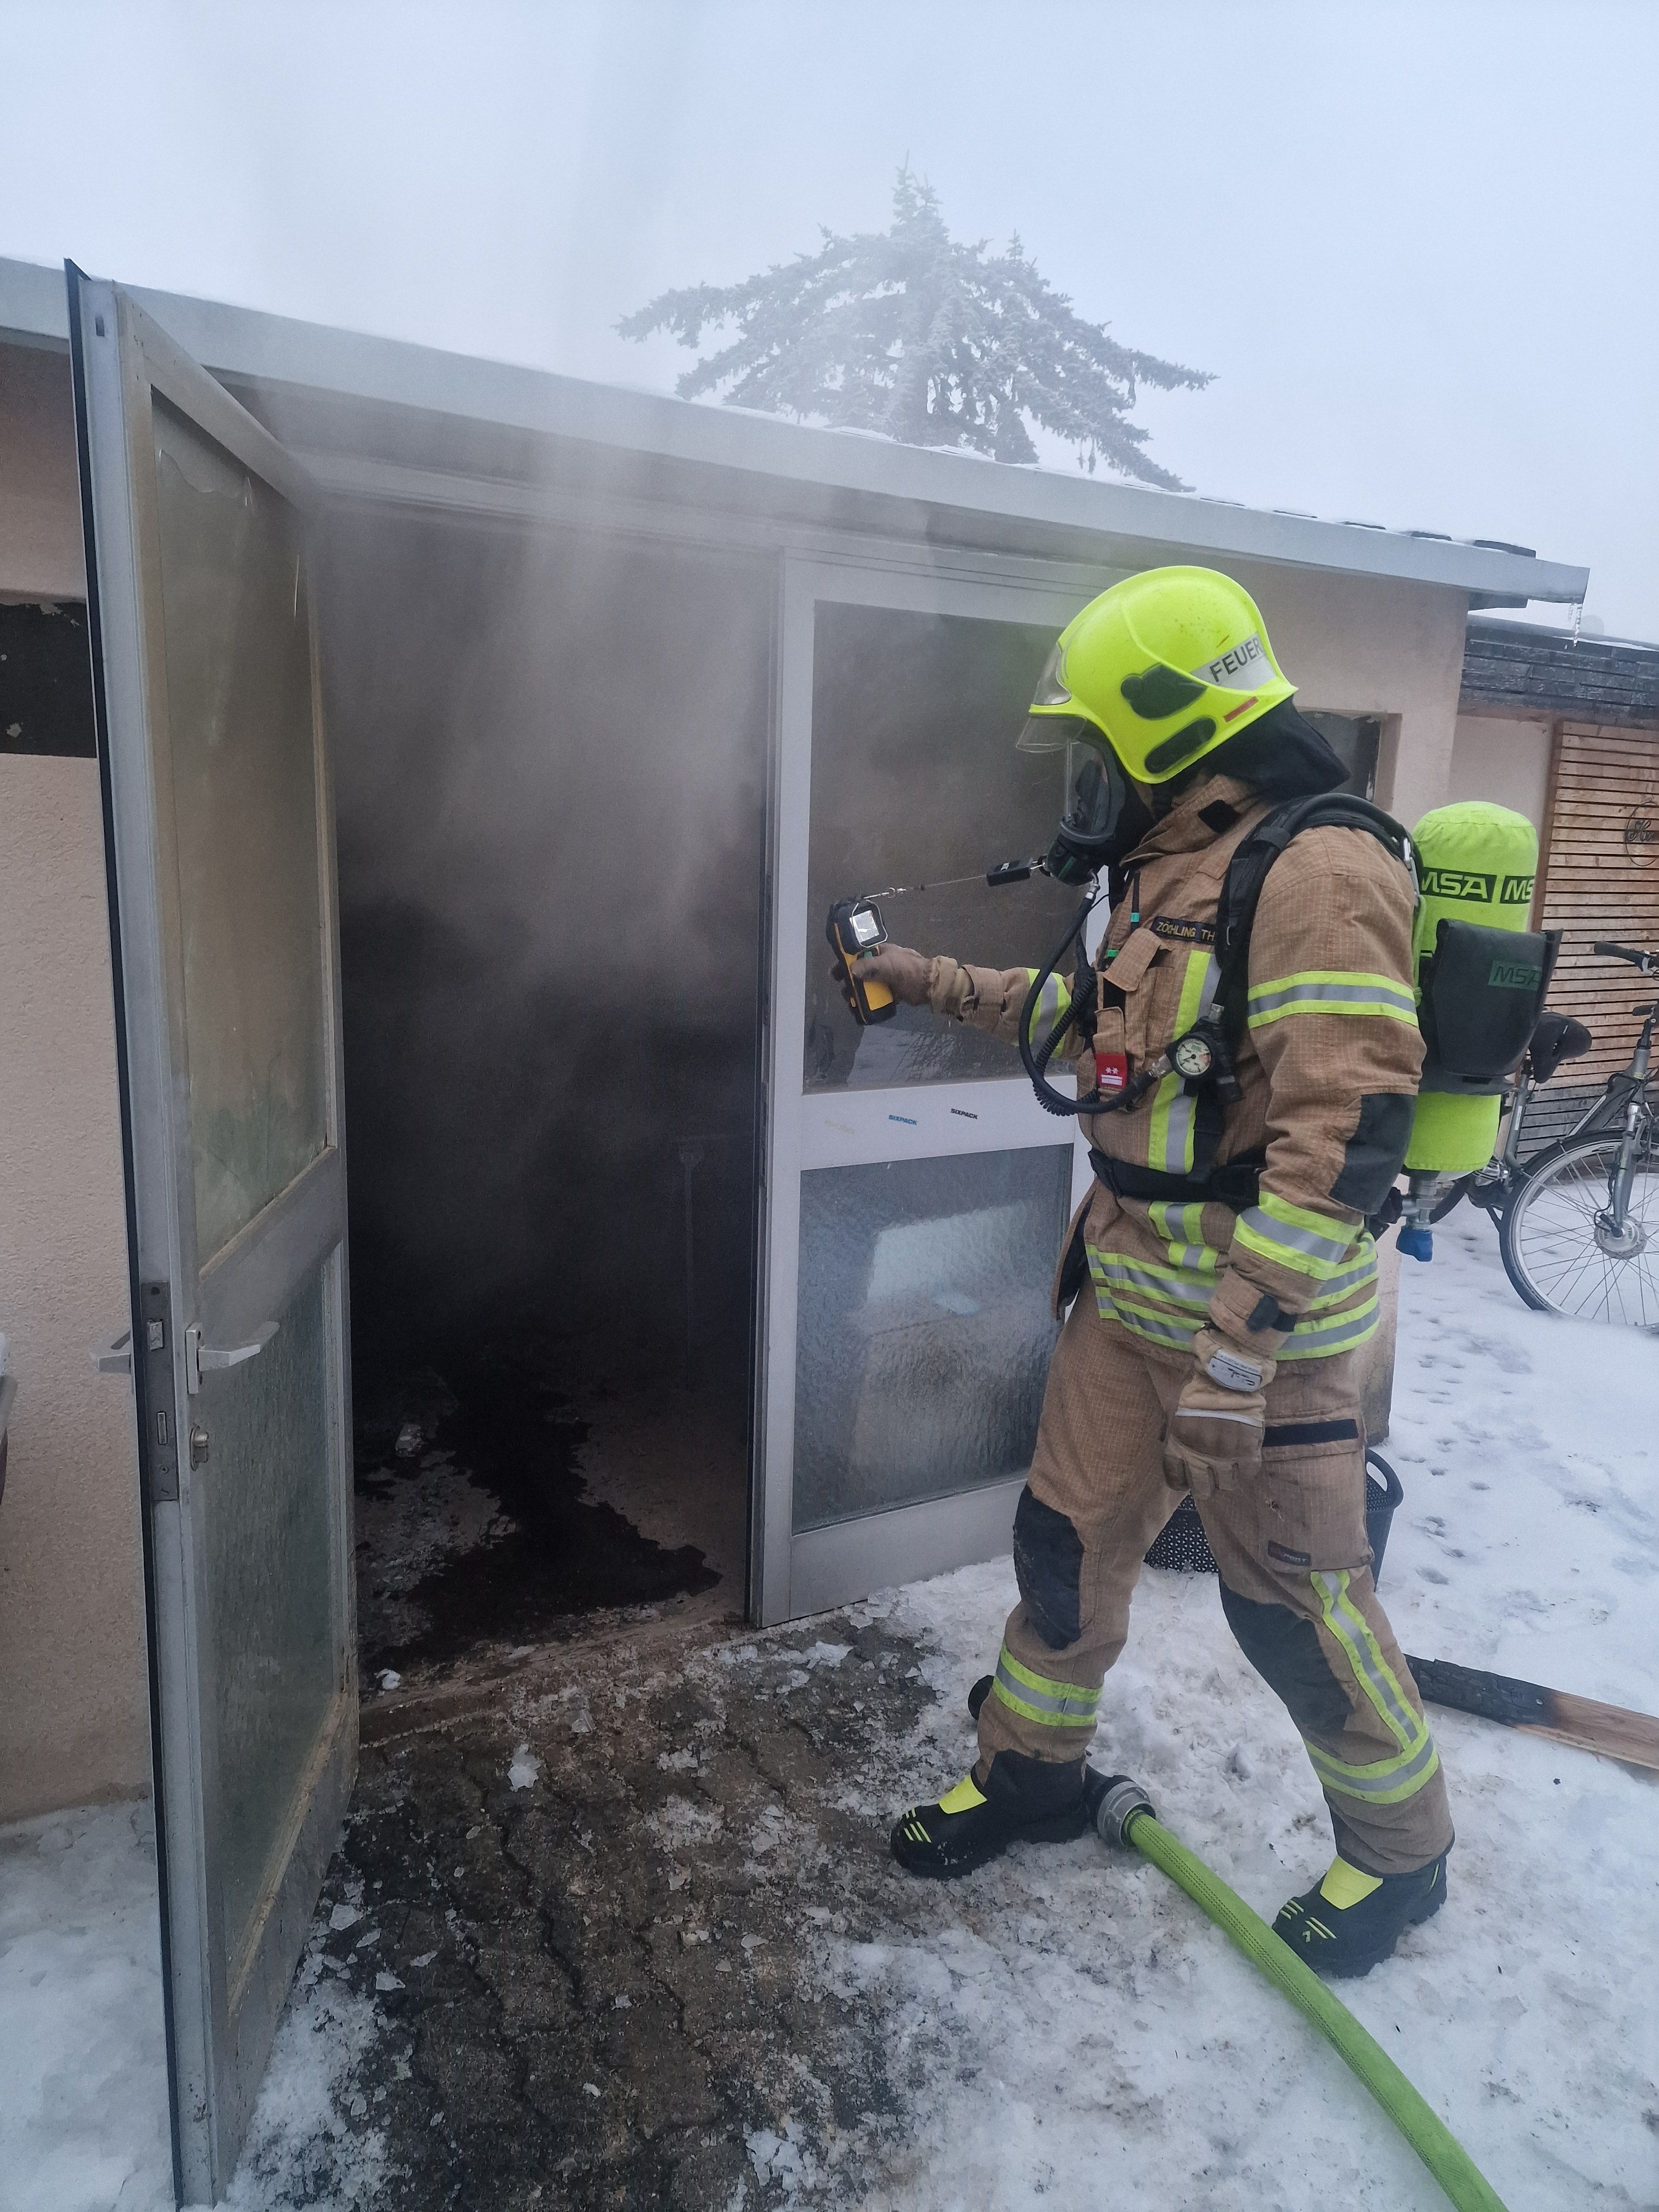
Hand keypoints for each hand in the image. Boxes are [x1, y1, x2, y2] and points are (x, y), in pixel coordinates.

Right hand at [830, 942, 933, 1012]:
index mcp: (881, 952)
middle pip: (860, 970)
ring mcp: (886, 977)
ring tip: (850, 1000)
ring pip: (867, 984)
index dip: (845, 962)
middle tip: (843, 990)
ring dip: (857, 991)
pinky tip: (861, 1006)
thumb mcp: (888, 966)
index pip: (858, 954)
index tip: (835, 972)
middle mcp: (882, 963)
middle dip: (849, 980)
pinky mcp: (891, 990)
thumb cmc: (910, 971)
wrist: (930, 986)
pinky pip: (876, 994)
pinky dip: (868, 1000)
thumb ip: (870, 966)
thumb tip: (851, 971)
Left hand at [1161, 1327, 1274, 1498]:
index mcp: (1178, 1446)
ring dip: (1226, 1476)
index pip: (1175, 1479)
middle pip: (1202, 1490)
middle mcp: (1200, 1456)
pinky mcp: (1248, 1450)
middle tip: (1209, 1476)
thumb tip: (1164, 1443)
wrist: (1225, 1374)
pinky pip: (1249, 1472)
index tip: (1185, 1479)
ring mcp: (1225, 1456)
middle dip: (1204, 1485)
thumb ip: (1168, 1429)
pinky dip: (1247, 1467)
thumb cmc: (1195, 1387)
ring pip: (1227, 1484)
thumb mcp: (1172, 1407)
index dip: (1181, 1481)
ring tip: (1228, 1465)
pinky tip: (1244, 1457)